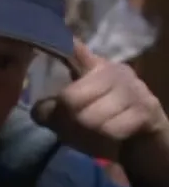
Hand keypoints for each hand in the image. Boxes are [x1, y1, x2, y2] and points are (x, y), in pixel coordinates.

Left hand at [35, 41, 168, 186]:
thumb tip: (40, 109)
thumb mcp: (72, 118)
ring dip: (88, 134)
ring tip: (98, 132)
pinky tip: (116, 136)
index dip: (63, 47)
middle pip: (69, 99)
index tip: (55, 41)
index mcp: (94, 68)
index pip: (74, 50)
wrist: (146, 144)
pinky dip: (108, 140)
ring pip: (89, 118)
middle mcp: (114, 71)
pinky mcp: (146, 109)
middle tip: (78, 127)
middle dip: (68, 121)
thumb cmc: (105, 125)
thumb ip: (52, 111)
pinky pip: (111, 129)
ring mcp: (132, 88)